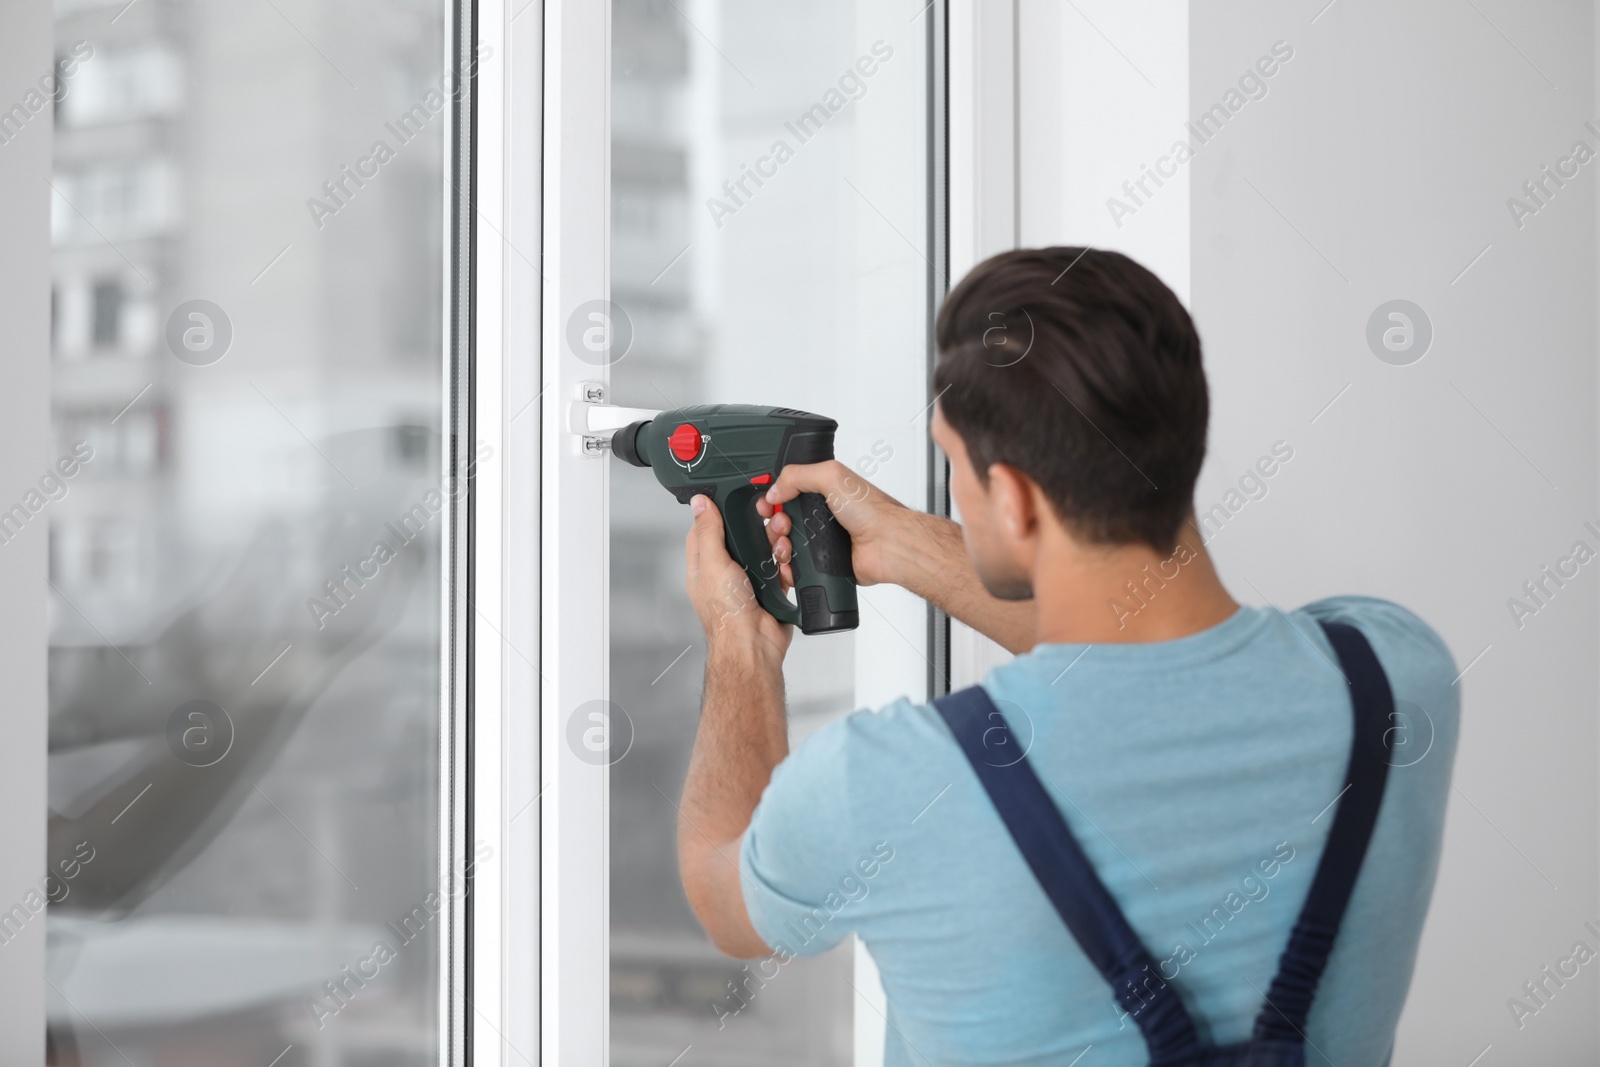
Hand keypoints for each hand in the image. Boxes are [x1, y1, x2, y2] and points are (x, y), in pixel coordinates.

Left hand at [685, 494, 792, 660]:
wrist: (754, 644)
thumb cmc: (727, 614)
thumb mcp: (713, 563)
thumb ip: (709, 531)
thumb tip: (699, 503)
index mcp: (704, 565)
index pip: (707, 529)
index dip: (719, 512)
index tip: (734, 499)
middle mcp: (725, 572)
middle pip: (741, 536)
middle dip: (758, 527)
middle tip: (771, 518)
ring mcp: (748, 580)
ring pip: (764, 549)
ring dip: (776, 544)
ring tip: (781, 544)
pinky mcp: (770, 588)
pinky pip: (781, 567)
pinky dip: (786, 565)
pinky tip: (786, 567)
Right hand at [755, 460, 917, 593]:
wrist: (887, 545)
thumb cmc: (872, 511)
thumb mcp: (832, 476)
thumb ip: (797, 475)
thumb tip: (774, 490)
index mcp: (821, 492)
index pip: (785, 493)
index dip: (771, 499)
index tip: (767, 505)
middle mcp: (820, 516)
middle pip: (780, 521)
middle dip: (774, 524)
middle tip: (783, 525)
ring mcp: (821, 541)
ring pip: (785, 546)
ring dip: (779, 546)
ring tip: (788, 545)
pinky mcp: (823, 564)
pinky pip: (796, 568)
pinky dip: (788, 568)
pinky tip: (791, 563)